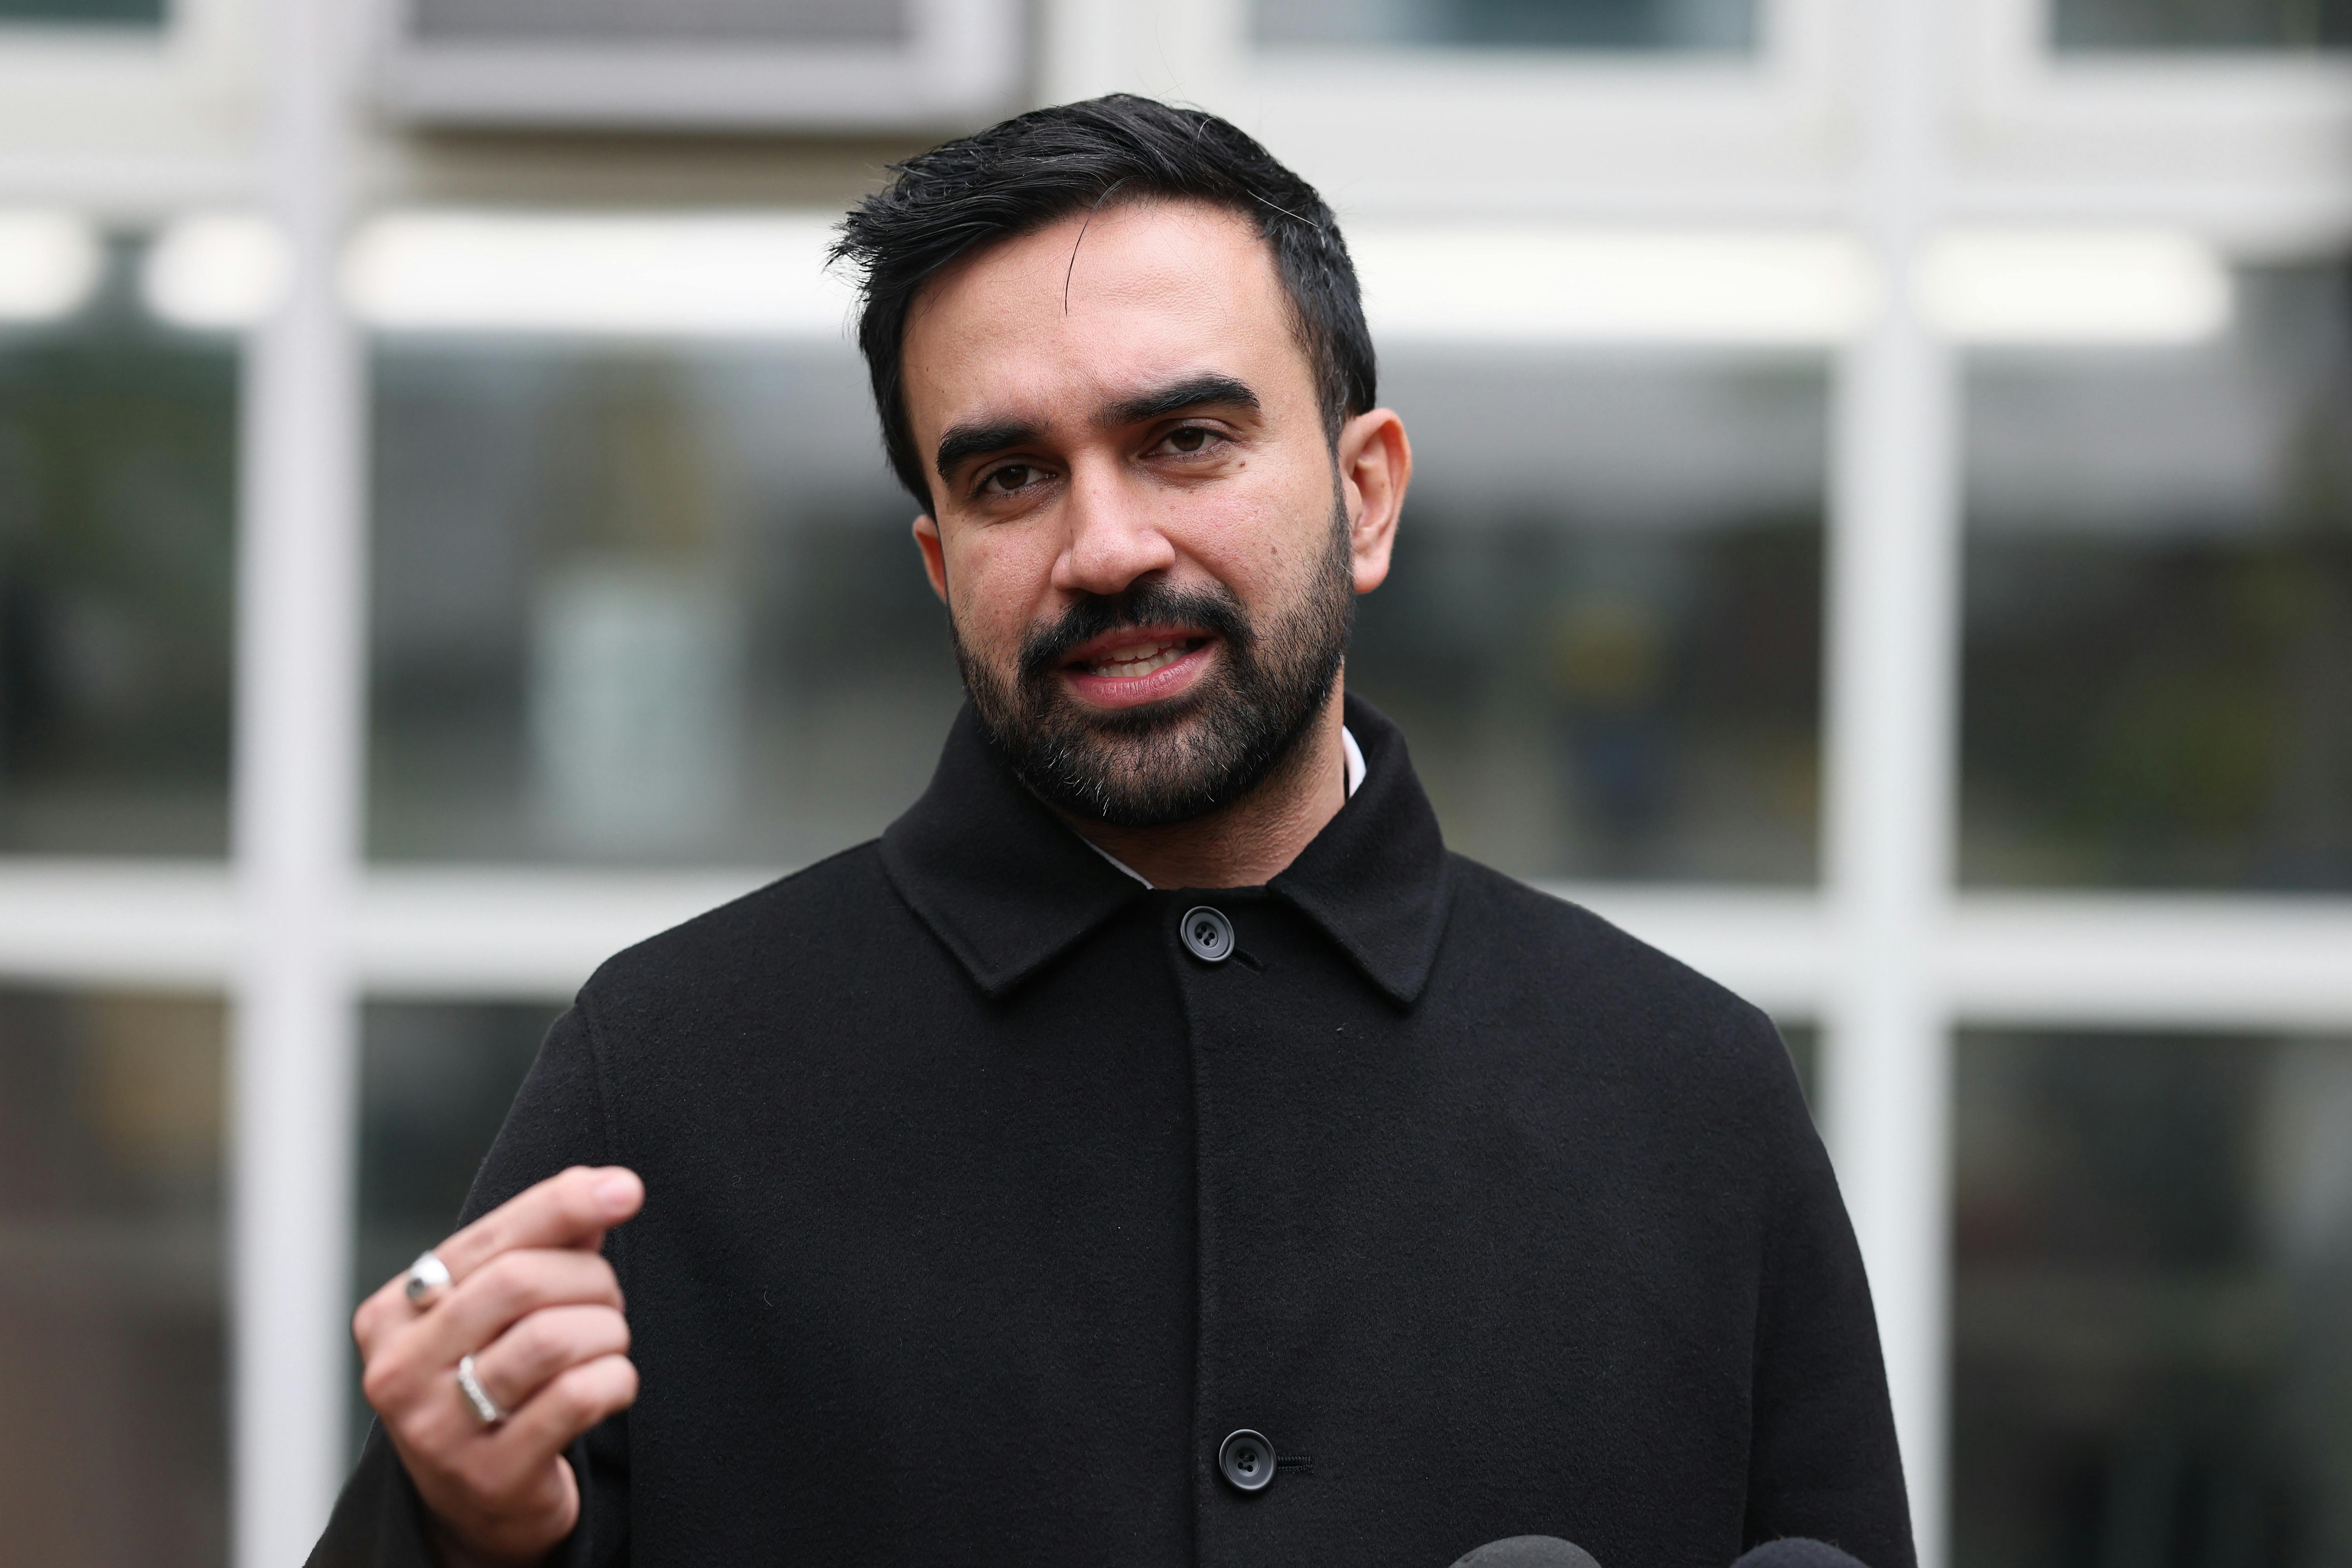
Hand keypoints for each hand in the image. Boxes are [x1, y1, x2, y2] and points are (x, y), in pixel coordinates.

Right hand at [353, 1165, 643, 1566]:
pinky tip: (612, 1385)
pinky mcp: (491, 1476)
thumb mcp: (498, 1313)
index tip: (626, 1188)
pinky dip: (616, 1379)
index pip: (487, 1239)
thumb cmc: (491, 1383)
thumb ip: (541, 1246)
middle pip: (521, 1283)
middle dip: (590, 1280)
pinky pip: (577, 1398)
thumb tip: (603, 1189)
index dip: (563, 1205)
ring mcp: (438, 1430)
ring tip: (607, 1345)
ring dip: (607, 1332)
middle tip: (608, 1301)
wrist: (479, 1505)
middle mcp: (400, 1371)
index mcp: (392, 1315)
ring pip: (554, 1339)